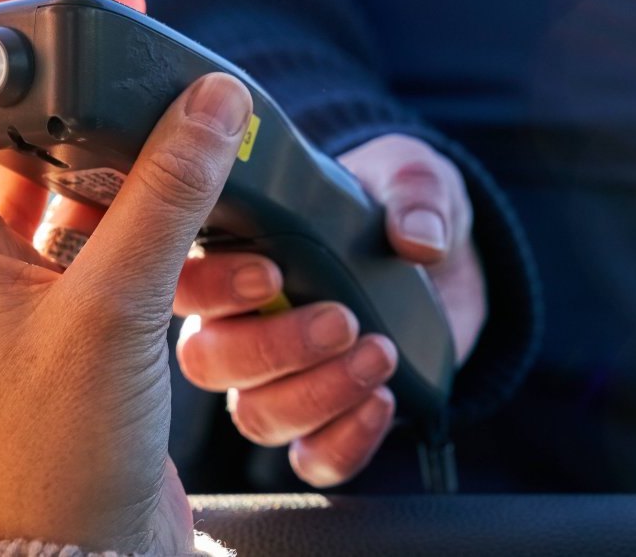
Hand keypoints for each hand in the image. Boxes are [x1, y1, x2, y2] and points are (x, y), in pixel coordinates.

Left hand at [0, 0, 252, 551]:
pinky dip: (155, 212)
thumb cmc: (60, 450)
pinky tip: (199, 191)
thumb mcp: (112, 309)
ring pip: (76, 186)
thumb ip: (165, 198)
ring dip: (126, 145)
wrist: (81, 556)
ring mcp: (35, 293)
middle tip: (126, 21)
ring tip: (179, 98)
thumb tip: (212, 101)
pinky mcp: (83, 323)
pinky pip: (115, 240)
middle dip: (72, 75)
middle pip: (20, 134)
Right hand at [175, 133, 484, 487]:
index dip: (212, 288)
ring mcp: (278, 379)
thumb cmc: (399, 206)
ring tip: (380, 355)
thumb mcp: (411, 178)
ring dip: (317, 393)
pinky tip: (382, 403)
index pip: (186, 281)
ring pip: (255, 413)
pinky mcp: (323, 421)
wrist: (449, 265)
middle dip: (273, 347)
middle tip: (340, 322)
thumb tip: (417, 239)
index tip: (270, 276)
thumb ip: (414, 196)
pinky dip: (343, 441)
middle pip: (208, 359)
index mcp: (238, 253)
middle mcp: (240, 322)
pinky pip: (309, 458)